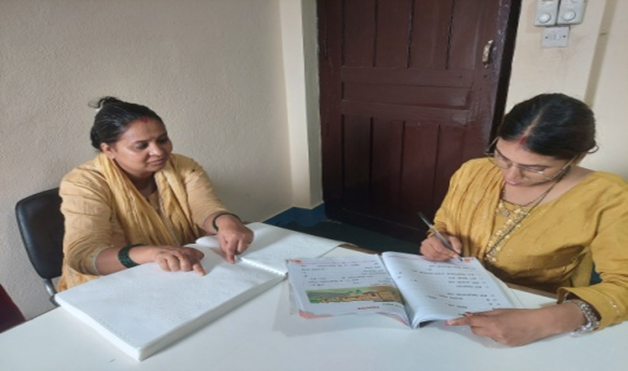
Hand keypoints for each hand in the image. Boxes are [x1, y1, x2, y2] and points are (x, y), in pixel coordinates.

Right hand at [150, 246, 205, 275]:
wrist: (157, 250)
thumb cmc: (174, 255)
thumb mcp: (185, 255)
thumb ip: (194, 259)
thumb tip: (202, 262)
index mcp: (188, 252)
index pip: (195, 260)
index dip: (198, 267)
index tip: (202, 274)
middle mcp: (180, 251)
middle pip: (186, 265)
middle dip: (184, 268)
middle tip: (180, 266)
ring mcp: (170, 253)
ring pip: (175, 266)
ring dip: (173, 268)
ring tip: (172, 264)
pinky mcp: (160, 256)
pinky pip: (166, 267)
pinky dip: (166, 267)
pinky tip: (165, 263)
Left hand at [215, 217, 253, 262]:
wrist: (229, 221)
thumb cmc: (224, 231)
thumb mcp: (221, 240)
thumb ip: (226, 250)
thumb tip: (231, 260)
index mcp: (234, 236)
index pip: (232, 249)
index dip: (230, 256)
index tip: (231, 261)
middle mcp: (243, 235)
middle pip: (240, 251)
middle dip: (235, 250)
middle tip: (231, 245)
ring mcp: (248, 234)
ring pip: (244, 248)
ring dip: (239, 247)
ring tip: (235, 241)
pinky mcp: (251, 234)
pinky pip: (248, 244)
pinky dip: (243, 244)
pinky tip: (240, 239)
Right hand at [419, 234, 461, 260]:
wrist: (438, 239)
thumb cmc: (445, 239)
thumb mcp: (452, 239)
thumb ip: (456, 244)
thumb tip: (458, 252)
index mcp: (432, 238)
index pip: (439, 248)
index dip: (447, 252)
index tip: (454, 255)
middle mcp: (426, 243)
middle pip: (435, 253)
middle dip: (444, 256)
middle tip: (450, 257)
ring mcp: (423, 248)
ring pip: (432, 257)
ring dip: (441, 259)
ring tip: (446, 257)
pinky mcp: (423, 253)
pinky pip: (430, 259)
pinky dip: (437, 260)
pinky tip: (441, 257)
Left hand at [445, 304, 584, 345]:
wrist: (537, 323)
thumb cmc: (520, 314)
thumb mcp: (500, 310)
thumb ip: (484, 314)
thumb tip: (470, 314)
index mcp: (494, 322)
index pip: (471, 322)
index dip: (459, 322)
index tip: (449, 322)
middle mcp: (496, 333)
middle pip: (475, 330)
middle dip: (475, 325)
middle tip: (481, 318)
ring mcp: (501, 341)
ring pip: (485, 335)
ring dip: (486, 329)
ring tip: (500, 323)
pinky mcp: (507, 345)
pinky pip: (494, 339)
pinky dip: (495, 334)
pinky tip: (506, 329)